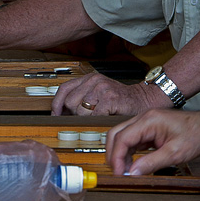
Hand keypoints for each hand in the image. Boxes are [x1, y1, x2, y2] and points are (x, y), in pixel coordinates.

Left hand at [51, 72, 168, 115]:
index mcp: (89, 78)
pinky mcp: (110, 99)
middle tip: (81, 120)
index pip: (64, 89)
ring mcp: (102, 89)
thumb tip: (63, 112)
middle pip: (70, 102)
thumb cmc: (121, 99)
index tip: (55, 114)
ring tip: (94, 120)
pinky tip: (101, 121)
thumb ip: (83, 97)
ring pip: (80, 110)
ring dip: (84, 119)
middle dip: (73, 114)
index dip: (57, 104)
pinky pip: (93, 115)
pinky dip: (94, 122)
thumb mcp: (99, 92)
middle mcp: (94, 81)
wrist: (144, 99)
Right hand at [105, 107, 199, 175]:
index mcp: (148, 120)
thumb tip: (132, 173)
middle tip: (117, 172)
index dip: (116, 157)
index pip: (122, 138)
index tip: (118, 173)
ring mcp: (147, 123)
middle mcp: (144, 118)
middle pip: (117, 134)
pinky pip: (133, 139)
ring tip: (125, 171)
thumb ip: (151, 163)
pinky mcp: (151, 129)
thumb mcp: (175, 153)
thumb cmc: (197, 135)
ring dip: (121, 154)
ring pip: (123, 137)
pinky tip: (133, 164)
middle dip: (113, 153)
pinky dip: (129, 152)